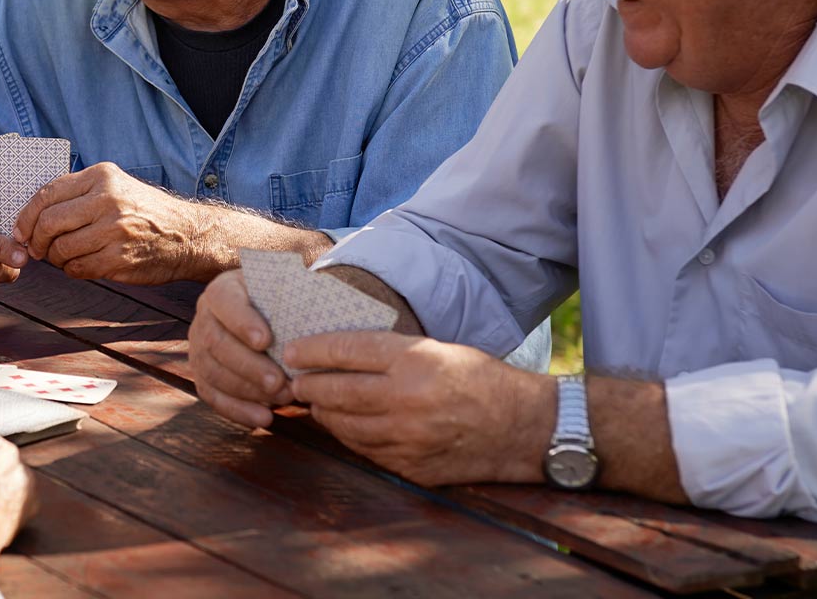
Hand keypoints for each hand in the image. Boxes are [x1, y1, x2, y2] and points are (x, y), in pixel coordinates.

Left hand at [13, 162, 203, 284]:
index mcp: (102, 177)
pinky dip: (72, 270)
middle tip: (37, 250)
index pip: (47, 194)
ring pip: (61, 249)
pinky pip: (78, 268)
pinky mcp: (119, 259)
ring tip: (65, 257)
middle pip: (49, 223)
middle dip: (36, 241)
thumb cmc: (144, 212)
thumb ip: (78, 193)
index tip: (20, 231)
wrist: (187, 235)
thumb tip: (33, 214)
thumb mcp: (115, 187)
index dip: (26, 216)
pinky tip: (82, 265)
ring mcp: (114, 230)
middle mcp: (108, 200)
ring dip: (55, 259)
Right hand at [189, 269, 292, 427]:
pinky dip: (238, 410)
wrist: (266, 317)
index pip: (225, 302)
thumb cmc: (279, 304)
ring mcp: (198, 348)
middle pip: (216, 343)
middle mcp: (204, 317)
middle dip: (248, 366)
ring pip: (212, 372)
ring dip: (247, 391)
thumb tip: (313, 305)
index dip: (242, 322)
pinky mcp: (202, 375)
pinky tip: (264, 418)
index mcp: (223, 290)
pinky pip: (212, 396)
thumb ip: (291, 296)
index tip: (266, 340)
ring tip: (282, 399)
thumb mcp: (283, 290)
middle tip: (279, 382)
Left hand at [286, 331, 552, 486]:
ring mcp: (408, 438)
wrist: (523, 428)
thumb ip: (390, 352)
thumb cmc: (479, 379)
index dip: (314, 350)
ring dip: (323, 412)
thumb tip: (339, 350)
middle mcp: (407, 400)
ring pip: (344, 425)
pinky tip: (341, 424)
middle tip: (294, 378)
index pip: (348, 350)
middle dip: (308, 384)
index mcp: (416, 361)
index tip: (293, 350)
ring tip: (313, 401)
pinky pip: (364, 450)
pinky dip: (347, 435)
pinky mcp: (410, 466)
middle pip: (337, 391)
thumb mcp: (438, 349)